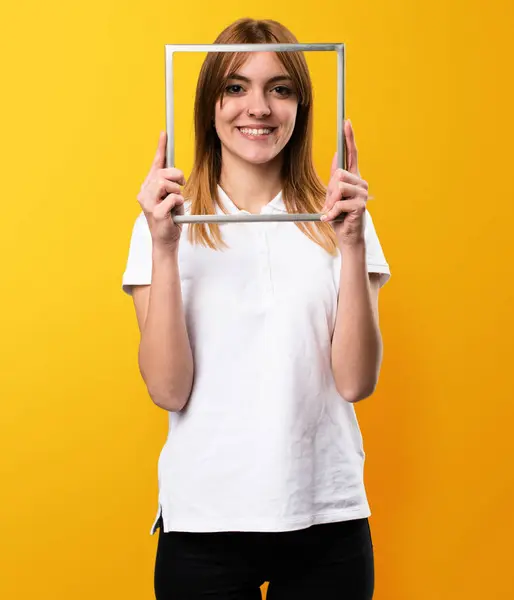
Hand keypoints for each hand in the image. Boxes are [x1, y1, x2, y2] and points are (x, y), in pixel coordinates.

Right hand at [137, 131, 185, 249]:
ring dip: (177, 192)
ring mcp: (147, 202)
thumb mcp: (172, 198)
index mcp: (148, 187)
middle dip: (176, 177)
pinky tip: (174, 213)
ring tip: (175, 204)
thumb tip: (176, 173)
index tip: (164, 133)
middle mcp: (144, 192)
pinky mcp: (155, 212)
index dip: (161, 148)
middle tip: (181, 187)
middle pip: (163, 172)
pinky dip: (178, 204)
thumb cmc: (170, 219)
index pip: (155, 164)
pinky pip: (173, 199)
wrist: (166, 241)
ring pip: (166, 183)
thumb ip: (171, 185)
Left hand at [321, 119, 368, 247]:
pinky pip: (339, 203)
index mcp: (353, 178)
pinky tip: (331, 219)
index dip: (349, 138)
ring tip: (333, 211)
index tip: (346, 122)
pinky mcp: (360, 205)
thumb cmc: (339, 215)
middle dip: (329, 191)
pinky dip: (331, 213)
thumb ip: (335, 179)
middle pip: (338, 174)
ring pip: (339, 187)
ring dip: (330, 202)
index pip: (352, 154)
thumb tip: (336, 159)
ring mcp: (362, 193)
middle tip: (331, 204)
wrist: (346, 235)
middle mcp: (361, 182)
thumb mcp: (333, 195)